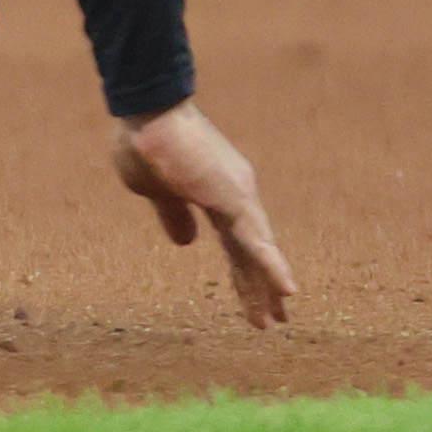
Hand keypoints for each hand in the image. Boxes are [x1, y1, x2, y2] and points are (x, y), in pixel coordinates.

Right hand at [113, 100, 295, 326]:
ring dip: (266, 285)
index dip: (243, 272)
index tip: (253, 300)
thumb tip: (185, 242)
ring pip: (257, 251)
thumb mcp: (154, 189)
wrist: (145, 111)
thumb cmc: (144, 142)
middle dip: (260, 287)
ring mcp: (238, 198)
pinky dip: (271, 266)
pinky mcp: (234, 199)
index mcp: (215, 194)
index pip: (234, 243)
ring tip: (277, 318)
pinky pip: (256, 241)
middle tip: (275, 320)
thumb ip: (173, 215)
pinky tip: (287, 290)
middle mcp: (235, 197)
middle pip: (251, 251)